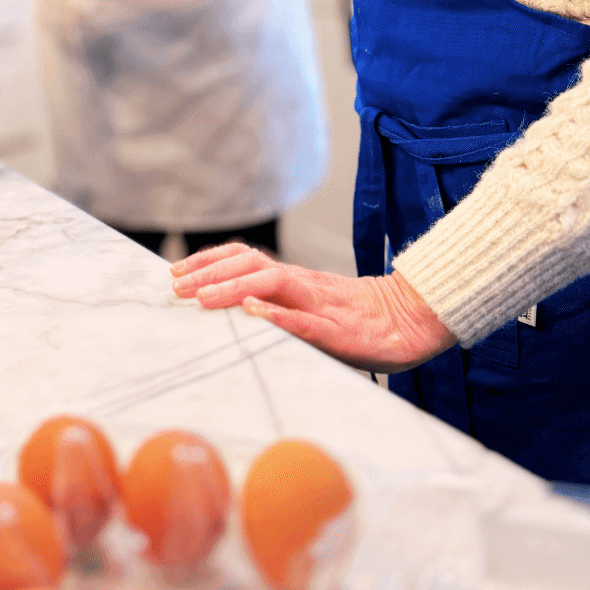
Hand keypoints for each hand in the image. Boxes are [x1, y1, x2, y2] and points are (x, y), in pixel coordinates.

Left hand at [170, 243, 454, 370]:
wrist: (414, 319)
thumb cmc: (360, 320)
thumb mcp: (312, 309)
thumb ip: (280, 307)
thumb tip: (235, 315)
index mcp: (295, 281)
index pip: (246, 259)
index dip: (209, 261)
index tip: (176, 271)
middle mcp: (303, 285)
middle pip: (251, 264)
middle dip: (209, 272)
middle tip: (176, 286)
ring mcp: (320, 305)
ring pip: (272, 284)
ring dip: (233, 289)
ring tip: (201, 298)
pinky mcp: (339, 331)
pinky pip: (305, 320)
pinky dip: (277, 316)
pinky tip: (254, 315)